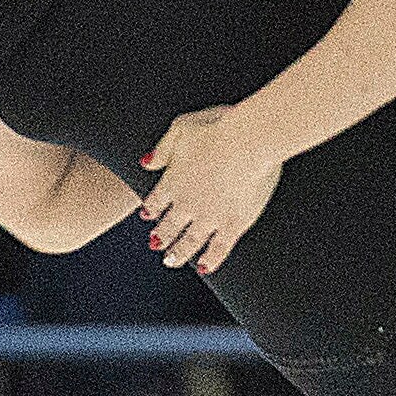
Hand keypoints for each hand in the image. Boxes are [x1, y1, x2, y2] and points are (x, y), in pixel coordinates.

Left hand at [138, 106, 284, 276]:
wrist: (248, 142)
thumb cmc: (218, 128)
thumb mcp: (181, 129)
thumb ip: (162, 149)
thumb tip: (146, 164)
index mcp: (173, 181)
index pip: (155, 201)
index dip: (150, 209)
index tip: (146, 216)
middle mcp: (187, 204)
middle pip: (169, 226)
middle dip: (161, 236)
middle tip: (156, 245)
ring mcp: (210, 217)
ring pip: (190, 242)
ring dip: (179, 253)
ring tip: (172, 261)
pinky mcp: (234, 224)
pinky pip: (219, 249)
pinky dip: (211, 259)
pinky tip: (205, 267)